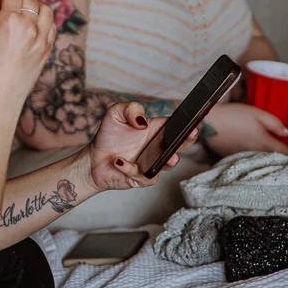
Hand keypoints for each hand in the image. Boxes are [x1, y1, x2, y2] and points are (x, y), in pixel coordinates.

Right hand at [0, 0, 55, 107]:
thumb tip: (1, 6)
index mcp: (10, 21)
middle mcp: (30, 26)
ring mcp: (42, 38)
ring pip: (46, 8)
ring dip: (36, 2)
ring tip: (26, 5)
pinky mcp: (48, 49)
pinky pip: (52, 26)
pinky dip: (45, 19)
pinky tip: (36, 21)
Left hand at [79, 102, 195, 191]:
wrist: (94, 159)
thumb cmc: (108, 136)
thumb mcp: (115, 114)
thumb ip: (131, 109)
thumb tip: (143, 121)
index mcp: (156, 130)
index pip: (176, 126)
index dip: (187, 124)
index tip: (193, 122)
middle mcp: (157, 147)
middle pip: (180, 144)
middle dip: (187, 140)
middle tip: (190, 135)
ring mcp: (152, 163)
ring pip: (168, 164)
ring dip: (169, 161)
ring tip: (170, 158)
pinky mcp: (142, 178)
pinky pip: (144, 176)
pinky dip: (130, 169)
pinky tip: (119, 161)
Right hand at [201, 103, 287, 157]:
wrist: (210, 122)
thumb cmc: (234, 115)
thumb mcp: (259, 113)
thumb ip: (277, 124)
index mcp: (266, 144)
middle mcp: (258, 155)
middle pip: (282, 161)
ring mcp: (248, 159)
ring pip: (270, 161)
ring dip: (277, 154)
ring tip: (276, 142)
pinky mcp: (238, 159)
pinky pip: (256, 161)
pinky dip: (263, 155)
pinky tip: (259, 145)